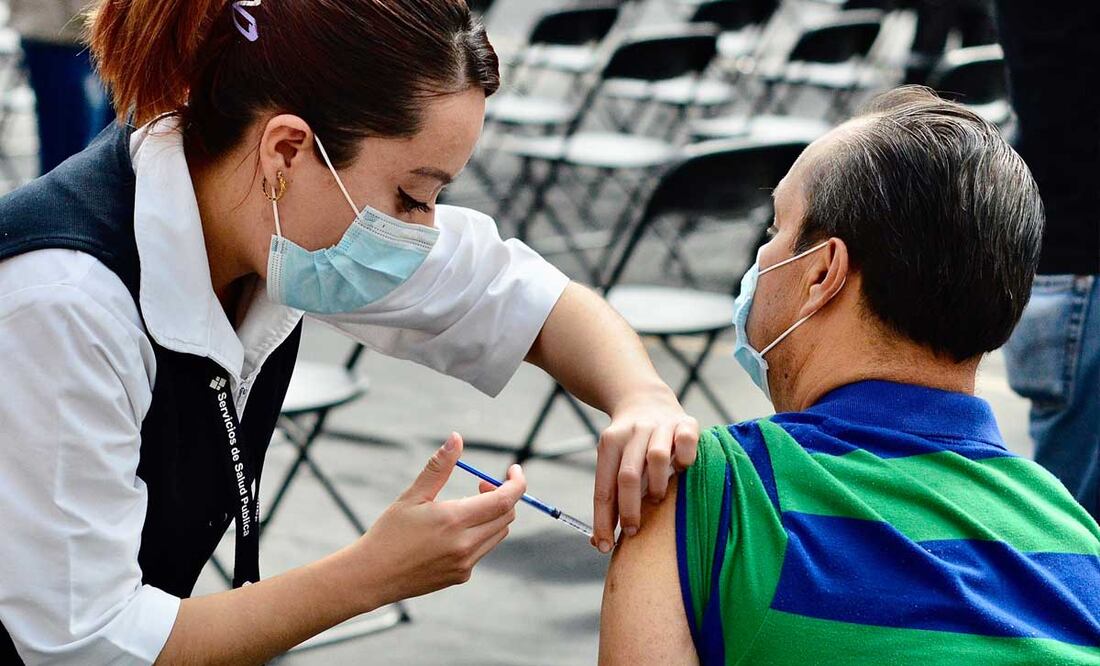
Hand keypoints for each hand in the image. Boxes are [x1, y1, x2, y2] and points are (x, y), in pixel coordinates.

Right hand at [352, 432, 525, 606]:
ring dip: (493, 515)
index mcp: (455, 520)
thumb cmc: (389, 532)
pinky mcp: (461, 576)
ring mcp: (465, 563)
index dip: (517, 483)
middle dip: (503, 495)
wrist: (372, 576)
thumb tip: (456, 438)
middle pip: (506, 516)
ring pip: (498, 533)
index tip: (513, 469)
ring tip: (466, 506)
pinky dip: (480, 534)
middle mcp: (465, 544)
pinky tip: (453, 531)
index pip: (505, 500)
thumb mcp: (413, 496)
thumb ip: (439, 467)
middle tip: (481, 484)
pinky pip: (483, 549)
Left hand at [592, 386, 698, 552]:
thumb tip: (597, 542)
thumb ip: (609, 498)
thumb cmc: (629, 446)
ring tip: (657, 498)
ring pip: (657, 458)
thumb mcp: (612, 463)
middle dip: (629, 510)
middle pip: (628, 476)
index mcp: (609, 444)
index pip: (604, 488)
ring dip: (657, 485)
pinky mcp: (685, 422)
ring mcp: (660, 426)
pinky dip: (685, 458)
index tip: (603, 546)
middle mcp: (633, 432)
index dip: (603, 521)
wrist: (645, 399)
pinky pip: (686, 441)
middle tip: (633, 532)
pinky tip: (683, 469)